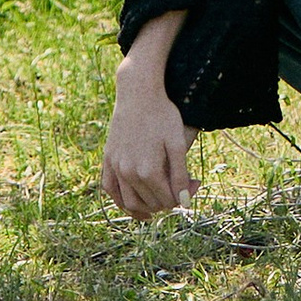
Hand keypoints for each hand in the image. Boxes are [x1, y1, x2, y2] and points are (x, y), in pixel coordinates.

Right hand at [102, 29, 195, 218]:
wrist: (138, 93)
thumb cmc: (162, 115)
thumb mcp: (177, 143)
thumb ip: (180, 175)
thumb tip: (183, 201)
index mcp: (149, 171)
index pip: (167, 200)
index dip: (182, 197)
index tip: (193, 184)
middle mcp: (129, 173)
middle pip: (150, 203)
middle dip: (167, 201)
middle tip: (181, 188)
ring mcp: (115, 167)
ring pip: (129, 202)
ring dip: (146, 207)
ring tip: (159, 203)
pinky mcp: (107, 160)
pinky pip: (110, 189)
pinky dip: (121, 201)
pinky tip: (133, 204)